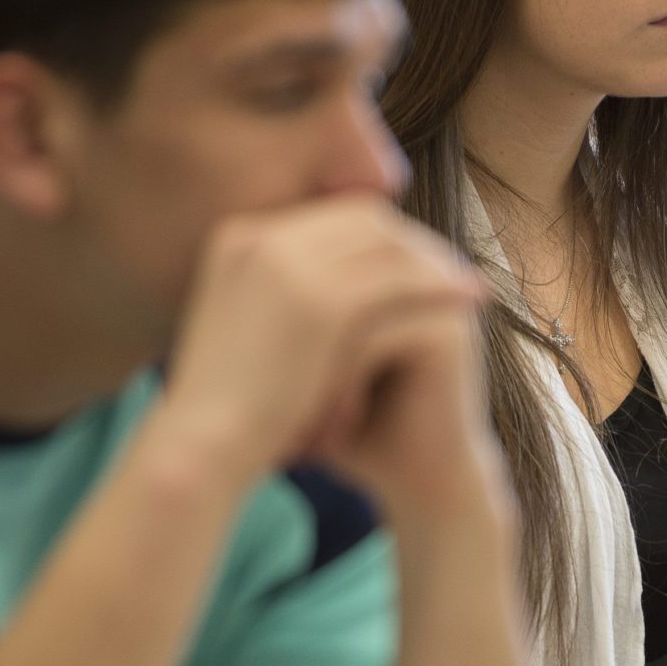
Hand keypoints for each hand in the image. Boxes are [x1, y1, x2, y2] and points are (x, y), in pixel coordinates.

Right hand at [161, 197, 497, 516]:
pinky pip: (397, 279)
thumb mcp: (242, 333)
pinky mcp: (320, 302)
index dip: (377, 236)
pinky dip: (437, 285)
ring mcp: (288, 265)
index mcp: (237, 241)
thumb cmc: (221, 410)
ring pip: (385, 243)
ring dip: (432, 261)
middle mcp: (260, 239)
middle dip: (411, 242)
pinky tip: (468, 301)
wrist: (198, 447)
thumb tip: (326, 300)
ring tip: (468, 286)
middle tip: (451, 268)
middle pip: (359, 219)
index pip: (325, 218)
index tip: (413, 261)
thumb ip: (276, 300)